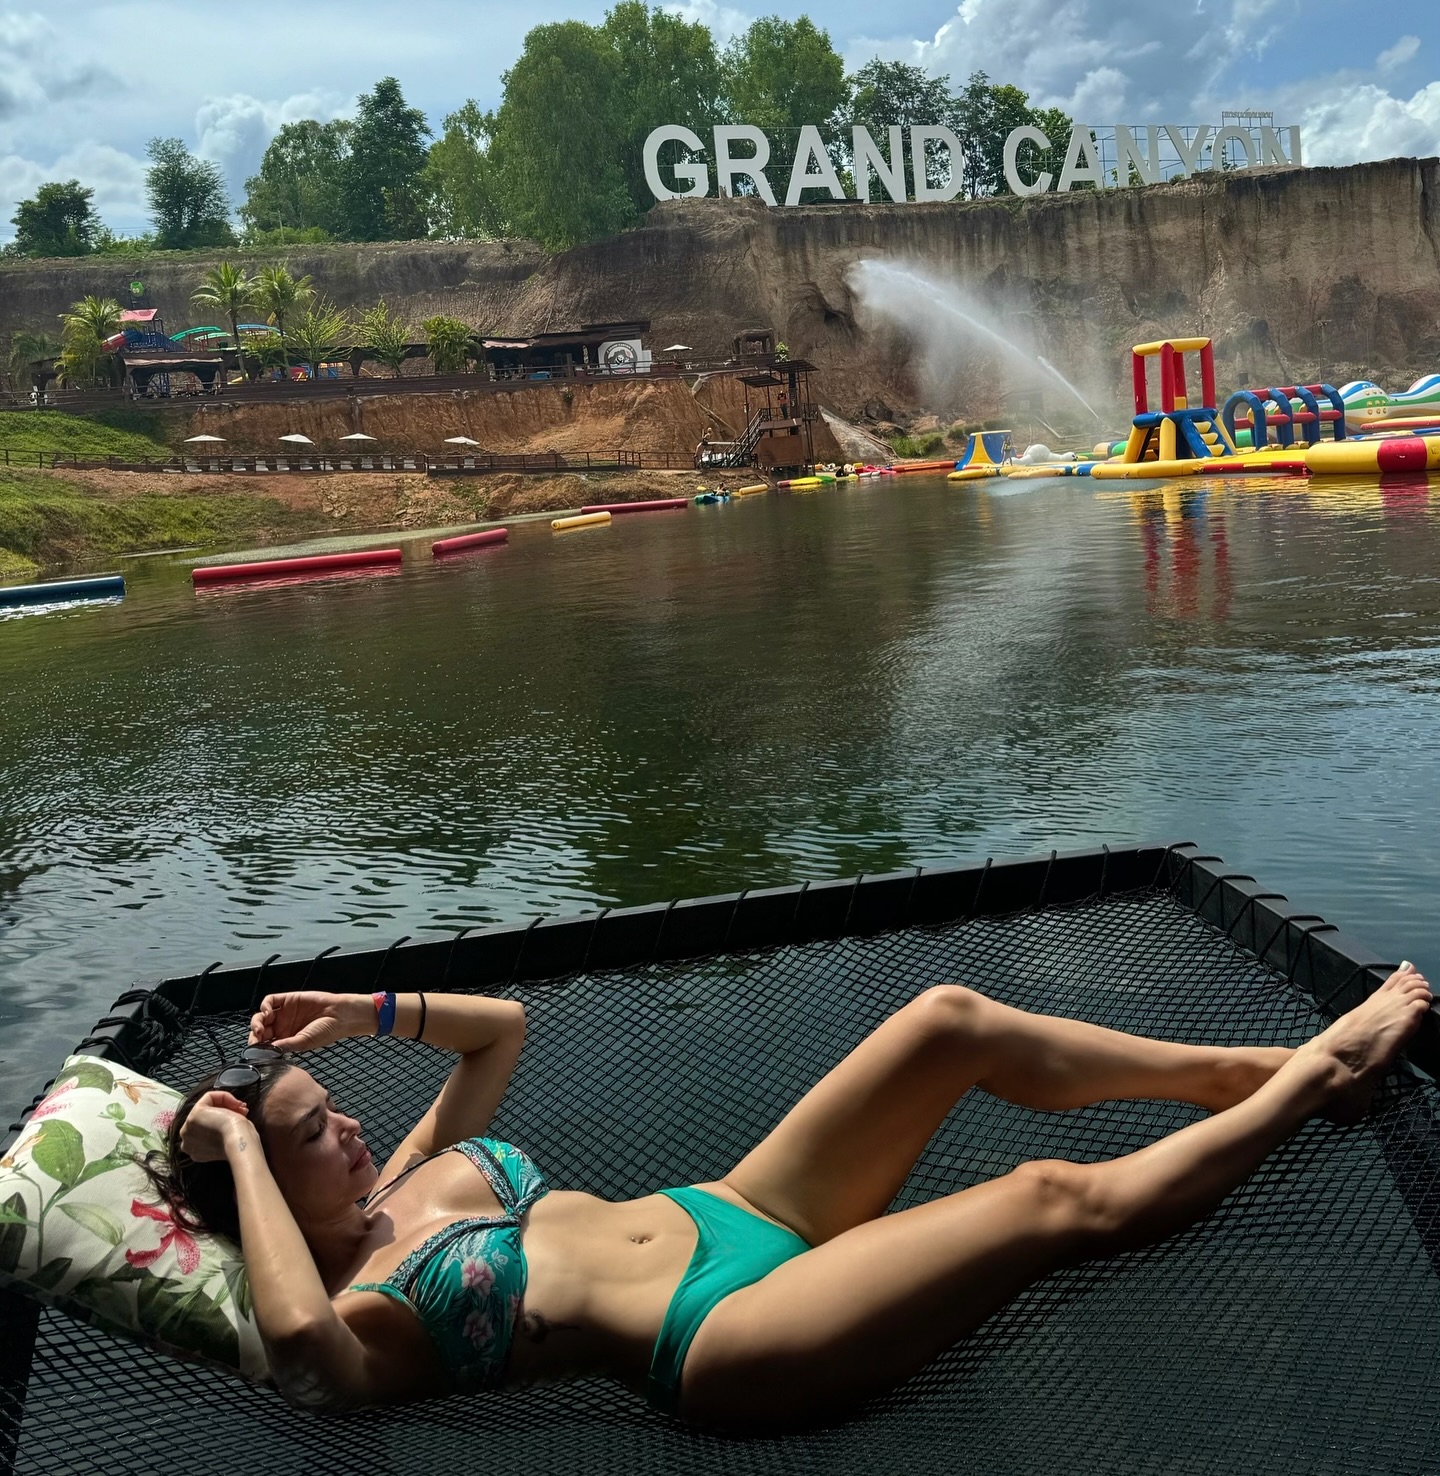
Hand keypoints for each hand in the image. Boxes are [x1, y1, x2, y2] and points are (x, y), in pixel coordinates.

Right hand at [180, 1091, 254, 1162]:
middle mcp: (187, 1141)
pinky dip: (224, 1096)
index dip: (223, 1125)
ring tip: (241, 1109)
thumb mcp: (224, 1143)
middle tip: (242, 1112)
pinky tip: (236, 1103)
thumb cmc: (237, 1145)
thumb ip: (218, 1136)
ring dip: (225, 1105)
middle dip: (224, 1112)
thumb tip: (225, 1124)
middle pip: (205, 1119)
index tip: (239, 1121)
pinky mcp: (195, 1114)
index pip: (206, 1132)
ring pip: (207, 1108)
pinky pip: (209, 1097)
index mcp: (194, 1152)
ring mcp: (188, 1127)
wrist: (236, 1142)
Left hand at [249, 992, 372, 1051]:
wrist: (340, 1015)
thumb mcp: (304, 1042)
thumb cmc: (326, 1031)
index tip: (255, 1050)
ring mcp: (283, 1012)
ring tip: (260, 1028)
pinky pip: (270, 1001)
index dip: (257, 1046)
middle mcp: (282, 1026)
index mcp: (285, 1040)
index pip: (264, 1043)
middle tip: (257, 1038)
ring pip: (262, 1015)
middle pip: (260, 1030)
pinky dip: (265, 1006)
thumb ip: (286, 1045)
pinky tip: (268, 1012)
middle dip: (255, 1034)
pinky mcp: (287, 999)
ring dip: (257, 1021)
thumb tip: (267, 1050)